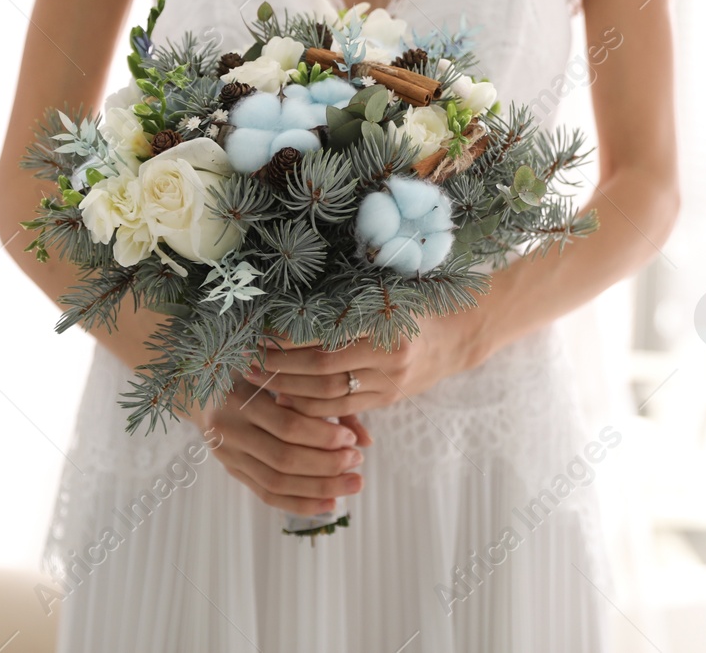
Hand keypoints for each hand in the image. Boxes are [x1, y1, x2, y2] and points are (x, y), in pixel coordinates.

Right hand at [193, 381, 371, 514]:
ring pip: (276, 482)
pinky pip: (266, 494)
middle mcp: (229, 428)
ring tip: (353, 485)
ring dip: (319, 489)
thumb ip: (321, 400)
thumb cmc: (251, 371)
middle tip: (358, 462)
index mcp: (241, 397)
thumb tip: (367, 438)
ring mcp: (227, 453)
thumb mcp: (280, 373)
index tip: (351, 439)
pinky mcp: (231, 469)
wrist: (197, 385)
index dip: (322, 436)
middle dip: (326, 465)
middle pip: (283, 458)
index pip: (287, 425)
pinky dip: (299, 504)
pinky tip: (329, 506)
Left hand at [243, 309, 487, 419]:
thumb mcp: (384, 296)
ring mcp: (388, 384)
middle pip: (321, 370)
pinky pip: (340, 410)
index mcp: (387, 324)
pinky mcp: (385, 401)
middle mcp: (389, 357)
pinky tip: (287, 398)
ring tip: (260, 379)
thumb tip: (289, 314)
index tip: (261, 334)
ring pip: (327, 395)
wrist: (456, 336)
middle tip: (249, 360)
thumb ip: (345, 306)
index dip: (289, 340)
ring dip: (288, 389)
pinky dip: (310, 407)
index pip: (325, 338)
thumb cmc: (413, 306)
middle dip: (280, 367)